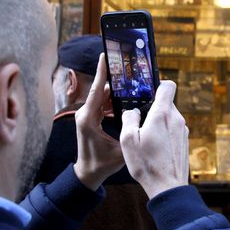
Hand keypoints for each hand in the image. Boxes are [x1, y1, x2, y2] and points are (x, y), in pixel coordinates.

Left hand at [73, 53, 124, 189]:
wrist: (88, 174)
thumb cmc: (102, 164)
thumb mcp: (120, 150)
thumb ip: (130, 133)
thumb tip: (143, 118)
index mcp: (88, 118)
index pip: (97, 90)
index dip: (101, 72)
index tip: (104, 55)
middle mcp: (85, 113)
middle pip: (101, 90)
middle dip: (114, 78)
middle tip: (127, 66)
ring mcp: (87, 115)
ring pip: (103, 96)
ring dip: (116, 89)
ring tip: (130, 80)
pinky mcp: (91, 118)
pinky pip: (103, 103)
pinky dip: (113, 99)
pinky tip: (126, 96)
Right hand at [120, 81, 188, 199]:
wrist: (167, 187)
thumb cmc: (147, 165)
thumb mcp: (128, 140)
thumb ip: (129, 119)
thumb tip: (132, 112)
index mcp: (162, 115)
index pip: (168, 86)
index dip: (157, 84)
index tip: (147, 90)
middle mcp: (176, 119)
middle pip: (166, 103)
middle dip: (152, 108)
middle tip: (138, 120)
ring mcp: (183, 131)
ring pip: (169, 117)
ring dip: (157, 122)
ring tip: (145, 138)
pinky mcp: (185, 141)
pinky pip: (173, 130)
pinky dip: (164, 133)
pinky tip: (154, 147)